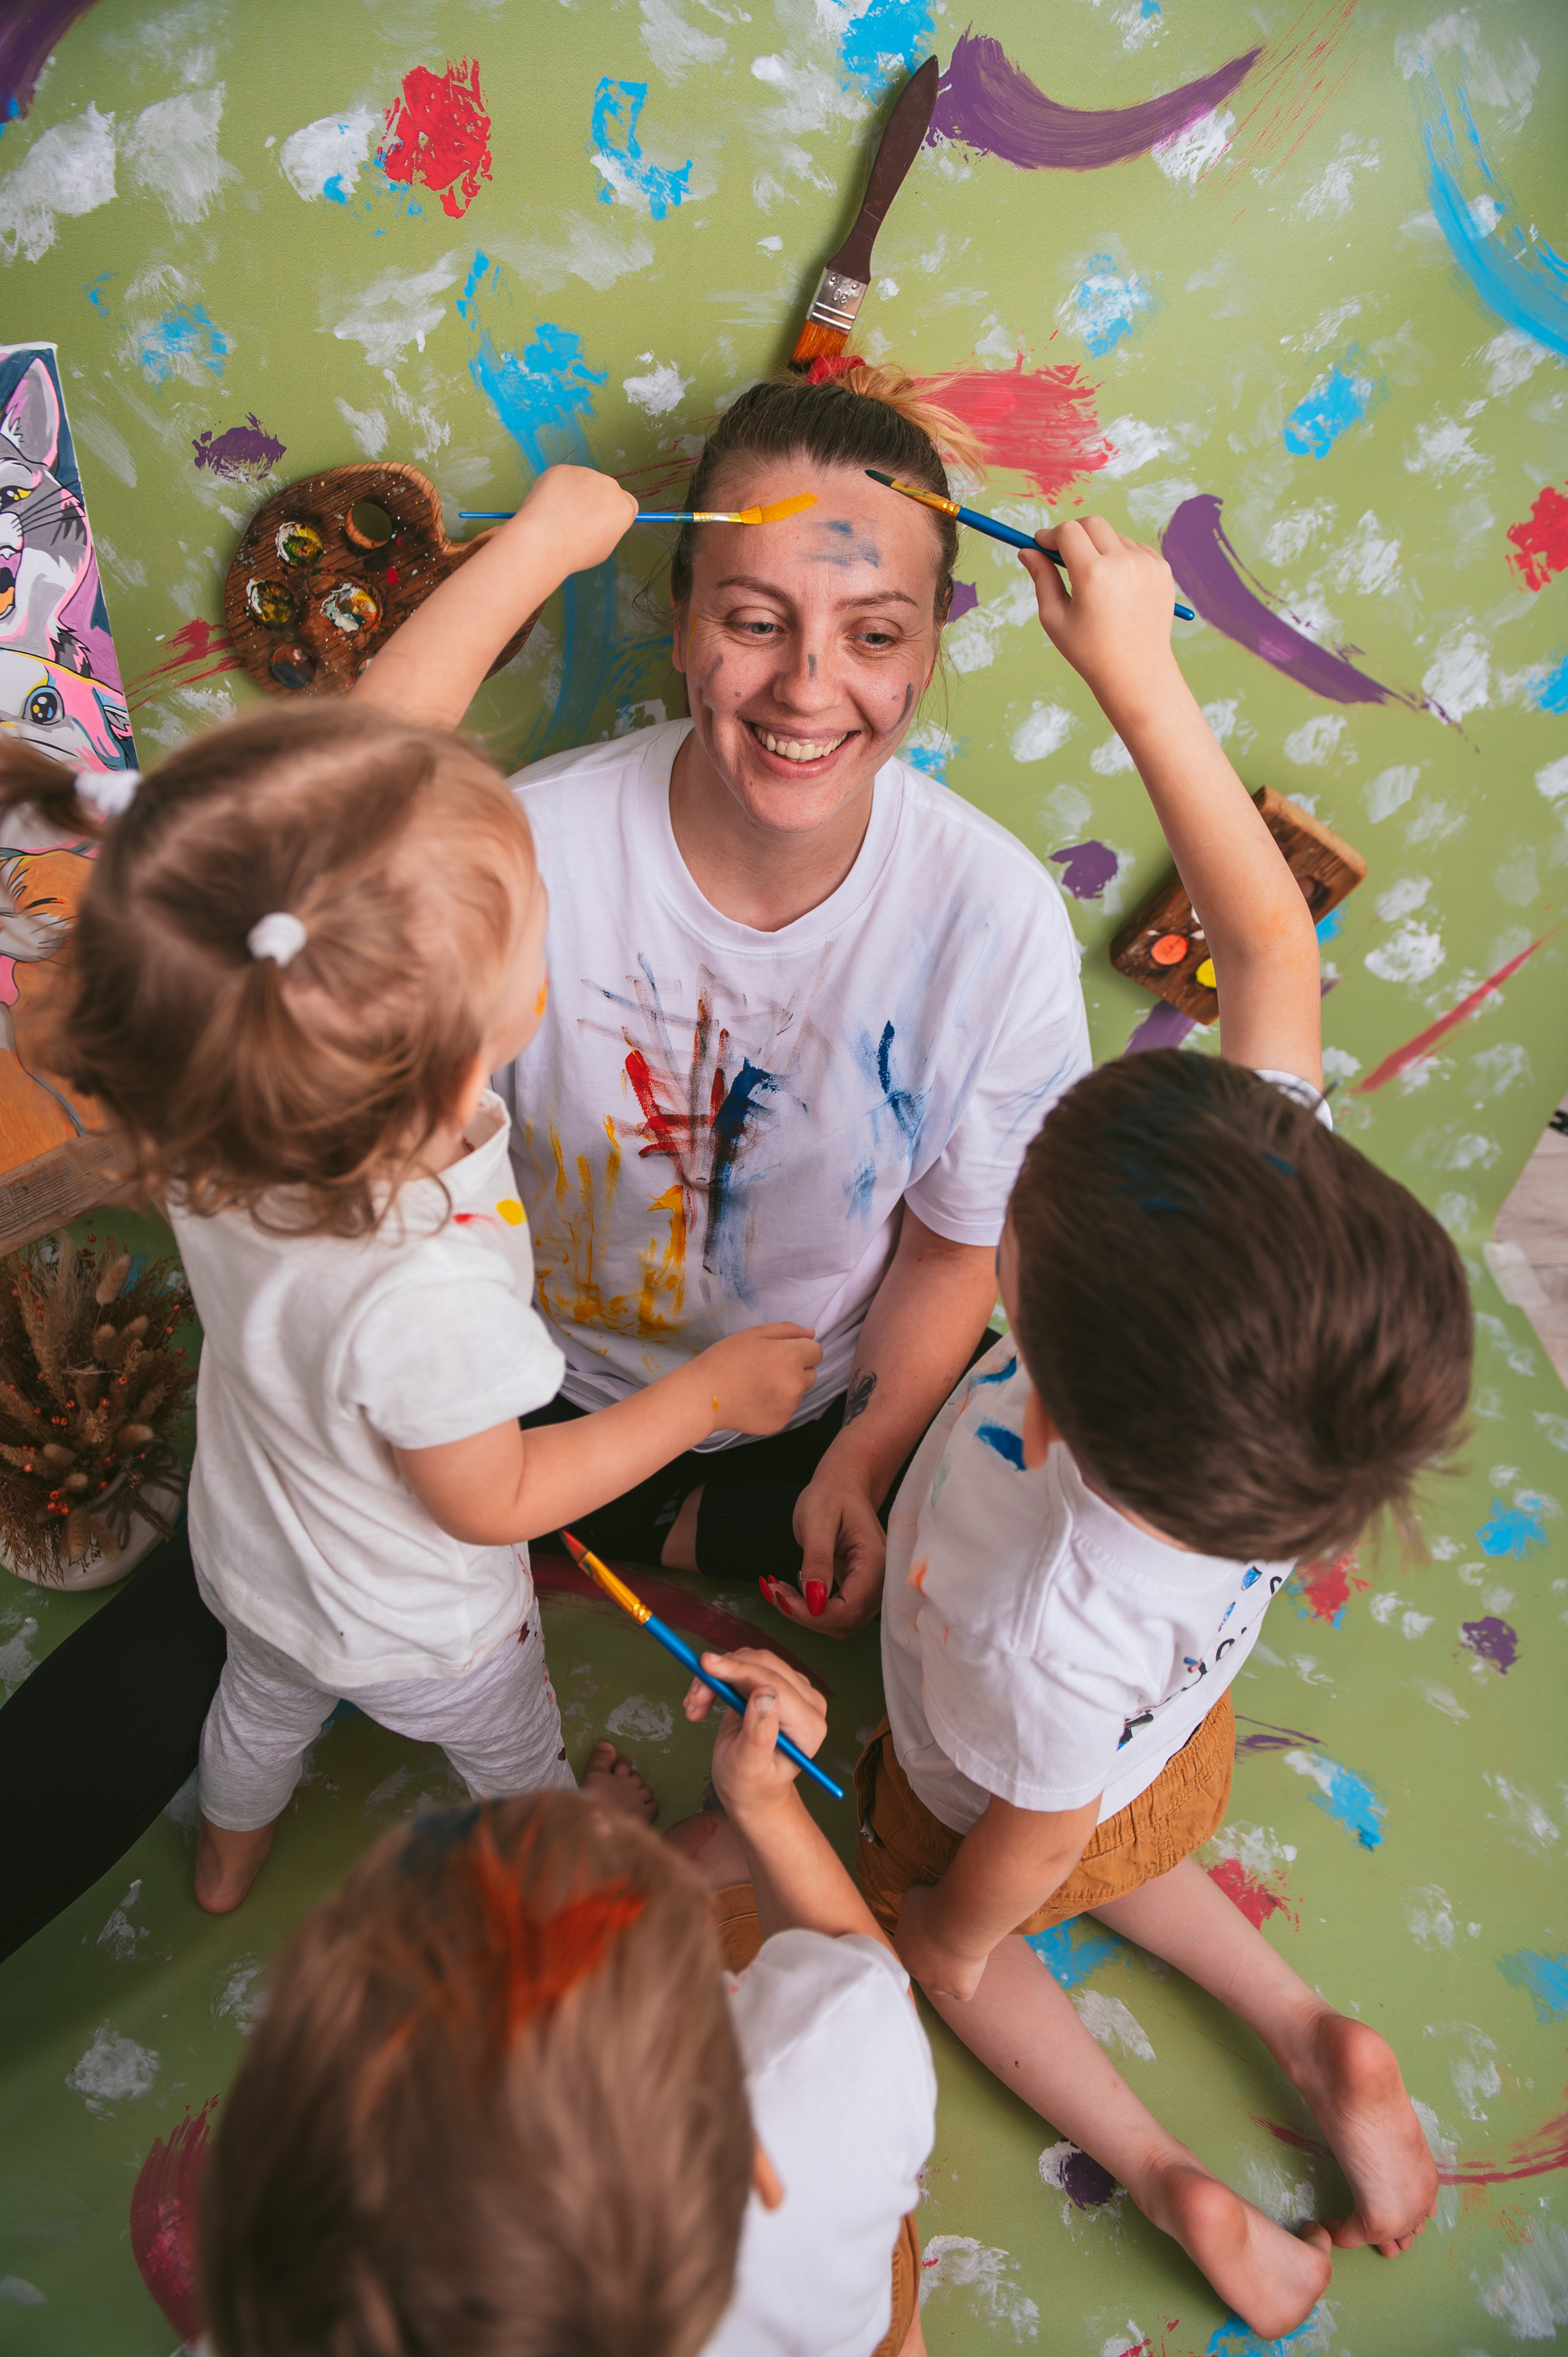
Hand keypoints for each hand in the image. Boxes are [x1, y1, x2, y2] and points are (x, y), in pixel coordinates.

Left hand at [503, 464, 638, 574]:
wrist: (545, 541)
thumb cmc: (576, 552)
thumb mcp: (603, 548)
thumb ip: (607, 528)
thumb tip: (599, 522)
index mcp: (624, 506)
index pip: (626, 502)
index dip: (612, 512)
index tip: (600, 522)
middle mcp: (609, 485)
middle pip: (604, 490)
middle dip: (593, 501)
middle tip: (576, 521)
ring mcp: (585, 474)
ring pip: (582, 483)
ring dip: (574, 495)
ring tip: (559, 517)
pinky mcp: (563, 470)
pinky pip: (562, 479)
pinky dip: (556, 490)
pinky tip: (548, 507)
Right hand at [684, 1647, 827, 1820]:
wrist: (750, 1789)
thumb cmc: (751, 1785)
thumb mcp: (749, 1766)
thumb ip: (759, 1733)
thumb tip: (765, 1693)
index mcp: (809, 1726)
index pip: (775, 1685)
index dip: (739, 1672)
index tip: (704, 1667)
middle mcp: (808, 1703)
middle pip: (764, 1666)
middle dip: (723, 1674)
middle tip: (692, 1698)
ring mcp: (793, 1691)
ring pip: (751, 1660)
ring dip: (717, 1676)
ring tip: (695, 1705)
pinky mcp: (775, 1684)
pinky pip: (745, 1665)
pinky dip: (719, 1677)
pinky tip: (702, 1701)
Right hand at [694, 1323, 821, 1436]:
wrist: (704, 1396)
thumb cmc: (725, 1359)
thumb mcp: (754, 1334)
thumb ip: (787, 1331)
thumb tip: (811, 1334)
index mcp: (791, 1358)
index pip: (817, 1352)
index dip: (801, 1350)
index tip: (782, 1353)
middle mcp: (796, 1384)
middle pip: (811, 1374)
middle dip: (796, 1369)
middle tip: (768, 1369)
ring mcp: (789, 1406)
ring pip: (798, 1393)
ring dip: (786, 1388)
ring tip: (757, 1385)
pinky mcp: (780, 1423)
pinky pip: (786, 1409)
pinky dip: (776, 1405)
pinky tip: (754, 1400)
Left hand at [760, 1459, 884, 1635]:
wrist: (843, 1487)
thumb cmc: (831, 1496)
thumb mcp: (817, 1521)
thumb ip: (817, 1560)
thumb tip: (815, 1601)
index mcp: (874, 1562)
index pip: (848, 1609)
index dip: (813, 1614)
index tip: (782, 1597)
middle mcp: (879, 1580)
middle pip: (844, 1621)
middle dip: (805, 1615)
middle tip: (774, 1591)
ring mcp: (871, 1588)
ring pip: (839, 1623)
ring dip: (805, 1615)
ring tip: (778, 1590)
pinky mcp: (858, 1590)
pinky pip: (836, 1613)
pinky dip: (810, 1609)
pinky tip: (790, 1592)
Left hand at [893, 1882, 991, 2001]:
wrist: (956, 1920)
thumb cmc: (932, 1903)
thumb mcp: (912, 1897)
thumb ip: (910, 1909)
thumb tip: (914, 1910)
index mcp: (902, 1948)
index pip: (908, 1949)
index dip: (922, 1941)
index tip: (934, 1928)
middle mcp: (916, 1971)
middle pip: (924, 1969)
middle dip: (934, 1958)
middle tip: (949, 1938)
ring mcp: (938, 1983)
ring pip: (941, 1983)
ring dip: (949, 1972)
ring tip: (961, 1952)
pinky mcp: (960, 1989)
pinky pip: (963, 1991)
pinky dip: (968, 1981)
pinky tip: (972, 1966)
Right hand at [1018, 516, 1180, 710]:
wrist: (1137, 672)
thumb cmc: (1089, 651)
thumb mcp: (1055, 618)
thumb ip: (1041, 578)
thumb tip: (1027, 551)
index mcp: (1093, 575)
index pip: (1068, 531)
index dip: (1050, 535)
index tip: (1041, 544)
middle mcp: (1123, 563)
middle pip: (1092, 524)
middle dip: (1073, 533)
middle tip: (1062, 554)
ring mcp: (1147, 564)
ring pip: (1113, 536)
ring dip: (1097, 548)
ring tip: (1093, 582)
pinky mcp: (1162, 569)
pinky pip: (1134, 549)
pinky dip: (1120, 558)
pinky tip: (1115, 587)